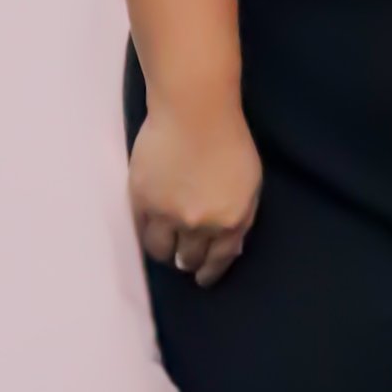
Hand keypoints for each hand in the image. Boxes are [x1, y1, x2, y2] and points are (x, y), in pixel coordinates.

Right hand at [130, 95, 262, 285]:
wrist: (195, 112)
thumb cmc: (229, 140)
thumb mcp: (250, 183)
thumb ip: (241, 217)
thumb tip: (231, 247)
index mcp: (230, 221)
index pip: (218, 259)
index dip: (209, 273)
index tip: (203, 279)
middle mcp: (200, 224)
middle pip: (188, 258)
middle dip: (187, 261)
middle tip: (183, 261)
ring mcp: (168, 214)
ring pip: (161, 250)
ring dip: (165, 252)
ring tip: (165, 247)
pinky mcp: (142, 200)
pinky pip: (141, 230)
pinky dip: (146, 234)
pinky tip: (149, 231)